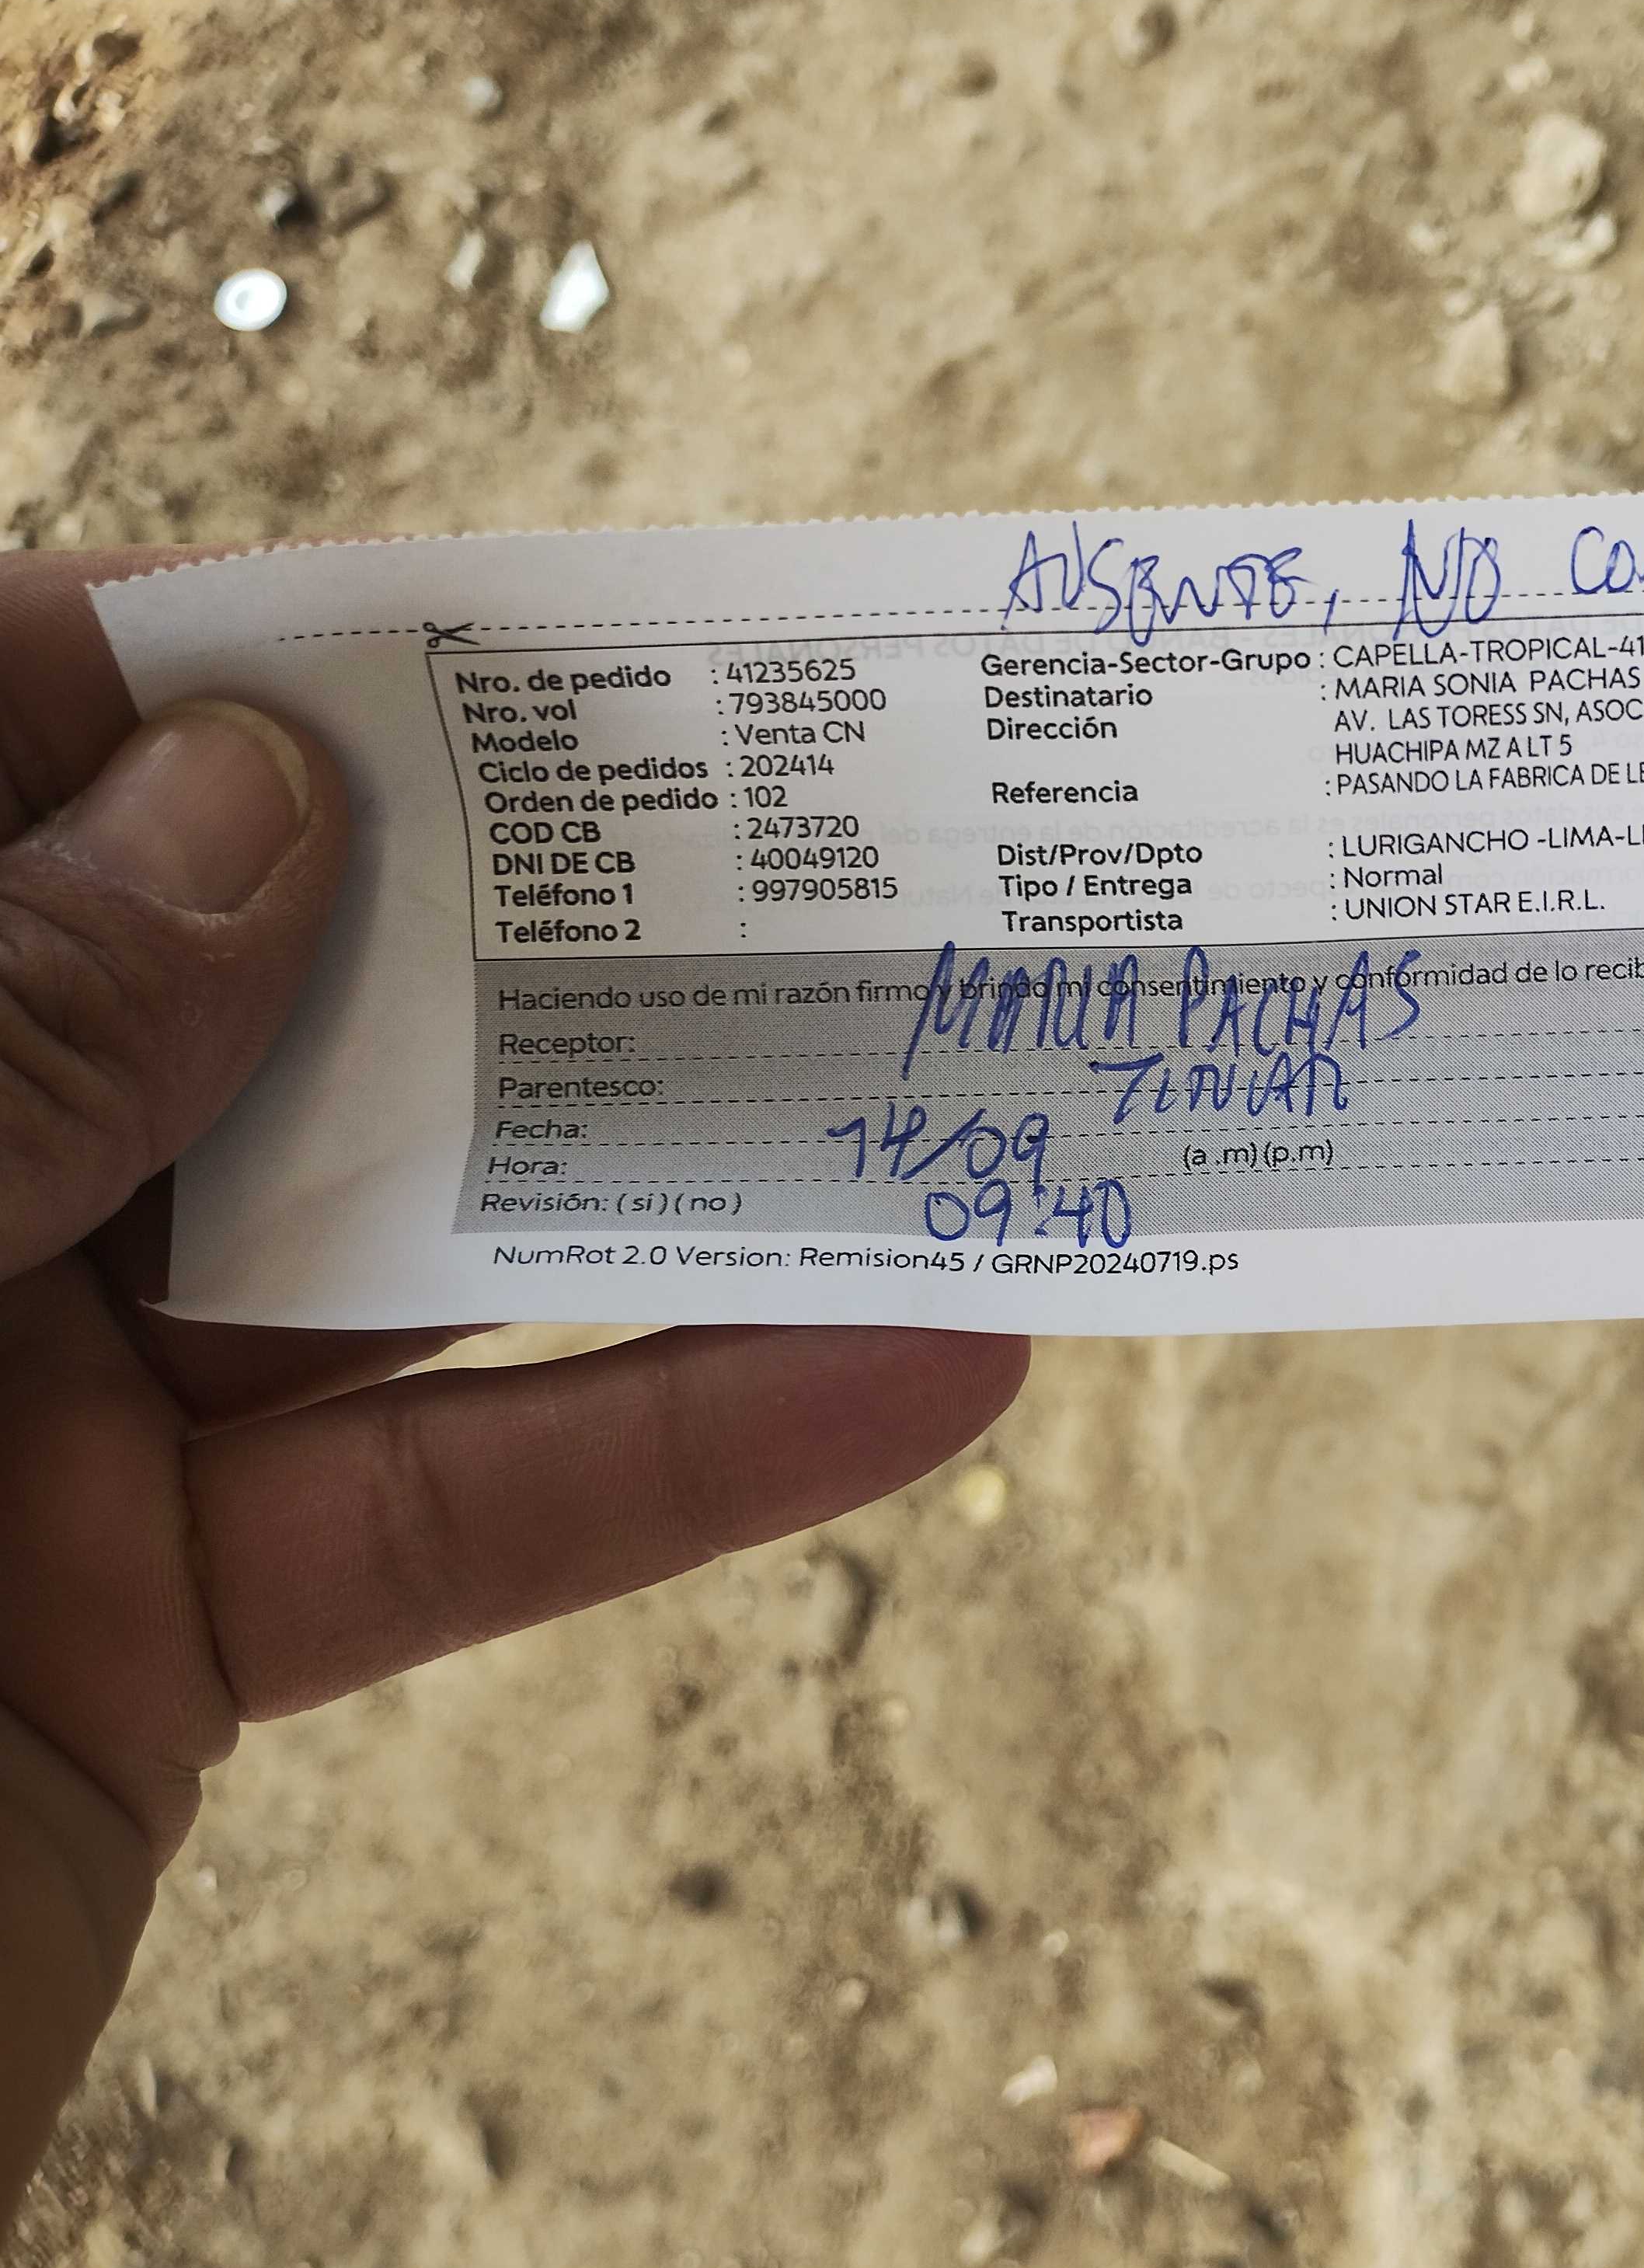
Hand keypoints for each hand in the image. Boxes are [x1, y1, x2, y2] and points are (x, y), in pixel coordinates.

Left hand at [0, 549, 1029, 2221]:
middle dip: (490, 908)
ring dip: (654, 1178)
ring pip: (373, 1255)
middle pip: (211, 991)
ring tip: (927, 1060)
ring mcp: (8, 1425)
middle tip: (783, 816)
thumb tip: (255, 800)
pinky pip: (441, 1519)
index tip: (463, 633)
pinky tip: (922, 1367)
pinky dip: (680, 1456)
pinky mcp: (148, 1634)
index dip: (184, 668)